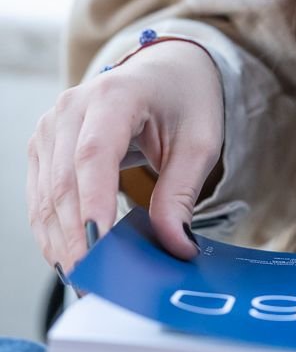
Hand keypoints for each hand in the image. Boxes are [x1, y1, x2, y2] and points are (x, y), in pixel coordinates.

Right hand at [26, 38, 224, 277]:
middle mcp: (72, 107)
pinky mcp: (44, 146)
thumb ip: (181, 193)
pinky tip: (70, 258)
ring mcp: (52, 126)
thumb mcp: (199, 142)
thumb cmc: (184, 99)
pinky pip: (41, 197)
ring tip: (85, 279)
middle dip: (77, 238)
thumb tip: (174, 246)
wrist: (166, 70)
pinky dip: (54, 231)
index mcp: (115, 94)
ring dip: (61, 242)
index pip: (93, 155)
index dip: (92, 203)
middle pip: (64, 183)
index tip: (99, 248)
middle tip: (96, 282)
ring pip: (47, 197)